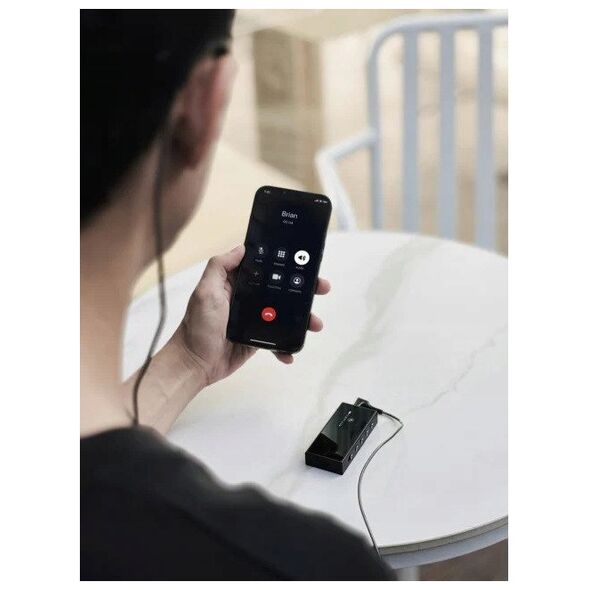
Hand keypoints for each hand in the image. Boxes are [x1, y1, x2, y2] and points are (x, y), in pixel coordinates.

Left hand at [171, 244, 330, 385]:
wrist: (194, 362)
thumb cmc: (197, 325)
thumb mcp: (206, 290)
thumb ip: (220, 267)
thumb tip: (241, 248)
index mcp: (237, 284)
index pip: (266, 268)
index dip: (286, 263)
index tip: (305, 262)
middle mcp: (248, 299)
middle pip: (282, 289)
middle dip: (303, 289)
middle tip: (321, 288)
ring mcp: (255, 319)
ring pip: (285, 314)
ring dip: (303, 318)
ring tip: (315, 323)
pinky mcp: (258, 339)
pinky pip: (278, 339)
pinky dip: (287, 345)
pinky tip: (292, 351)